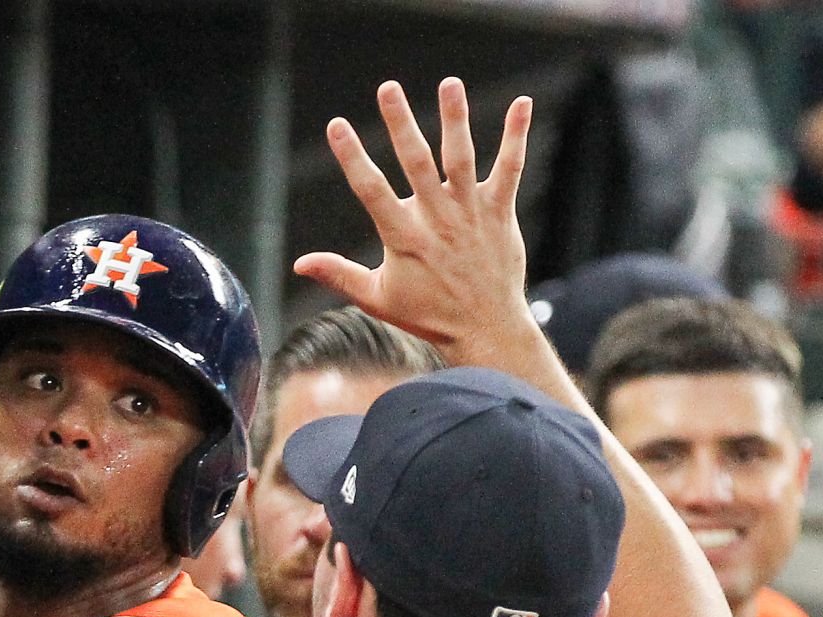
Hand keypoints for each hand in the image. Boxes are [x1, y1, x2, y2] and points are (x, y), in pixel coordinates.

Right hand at [294, 79, 538, 363]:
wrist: (484, 327)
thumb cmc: (427, 314)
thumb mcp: (376, 297)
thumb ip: (339, 274)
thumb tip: (299, 264)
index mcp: (403, 237)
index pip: (370, 189)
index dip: (352, 156)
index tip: (337, 126)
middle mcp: (436, 218)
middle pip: (416, 161)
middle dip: (401, 123)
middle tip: (388, 88)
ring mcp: (470, 212)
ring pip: (461, 157)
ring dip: (455, 118)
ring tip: (449, 84)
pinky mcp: (500, 212)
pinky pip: (510, 168)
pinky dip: (516, 136)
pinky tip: (522, 104)